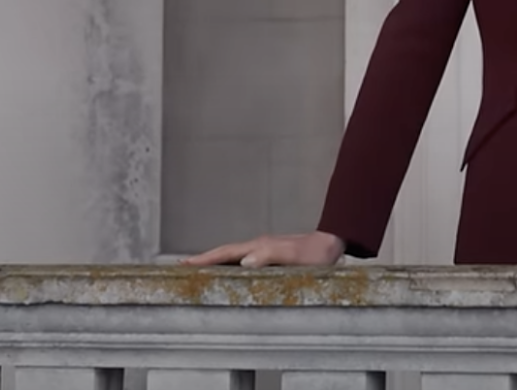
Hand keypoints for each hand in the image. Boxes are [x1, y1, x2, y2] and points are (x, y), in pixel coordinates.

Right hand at [178, 231, 345, 267]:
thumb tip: (244, 261)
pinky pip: (244, 260)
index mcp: (260, 246)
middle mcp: (259, 246)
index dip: (205, 259)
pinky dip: (230, 265)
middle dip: (204, 260)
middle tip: (183, 267)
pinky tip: (230, 272)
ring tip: (199, 270)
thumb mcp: (294, 255)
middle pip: (225, 253)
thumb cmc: (316, 252)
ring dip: (215, 262)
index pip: (226, 253)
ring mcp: (264, 250)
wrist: (333, 243)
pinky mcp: (272, 256)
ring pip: (233, 256)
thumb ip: (270, 255)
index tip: (185, 265)